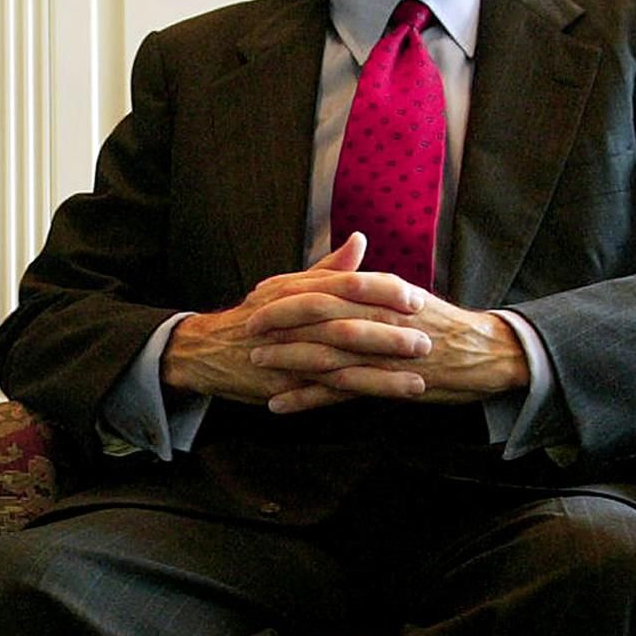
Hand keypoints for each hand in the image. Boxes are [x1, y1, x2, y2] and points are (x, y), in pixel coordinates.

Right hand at [162, 234, 433, 409]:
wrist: (207, 352)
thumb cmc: (254, 318)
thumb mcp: (287, 287)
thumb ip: (327, 268)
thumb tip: (360, 240)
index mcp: (297, 288)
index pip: (346, 283)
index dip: (383, 290)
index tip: (417, 297)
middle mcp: (293, 316)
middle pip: (348, 317)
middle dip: (390, 329)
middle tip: (427, 335)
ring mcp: (289, 349)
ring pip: (342, 355)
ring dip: (383, 365)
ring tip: (421, 372)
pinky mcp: (287, 381)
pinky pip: (330, 387)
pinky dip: (364, 390)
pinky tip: (393, 395)